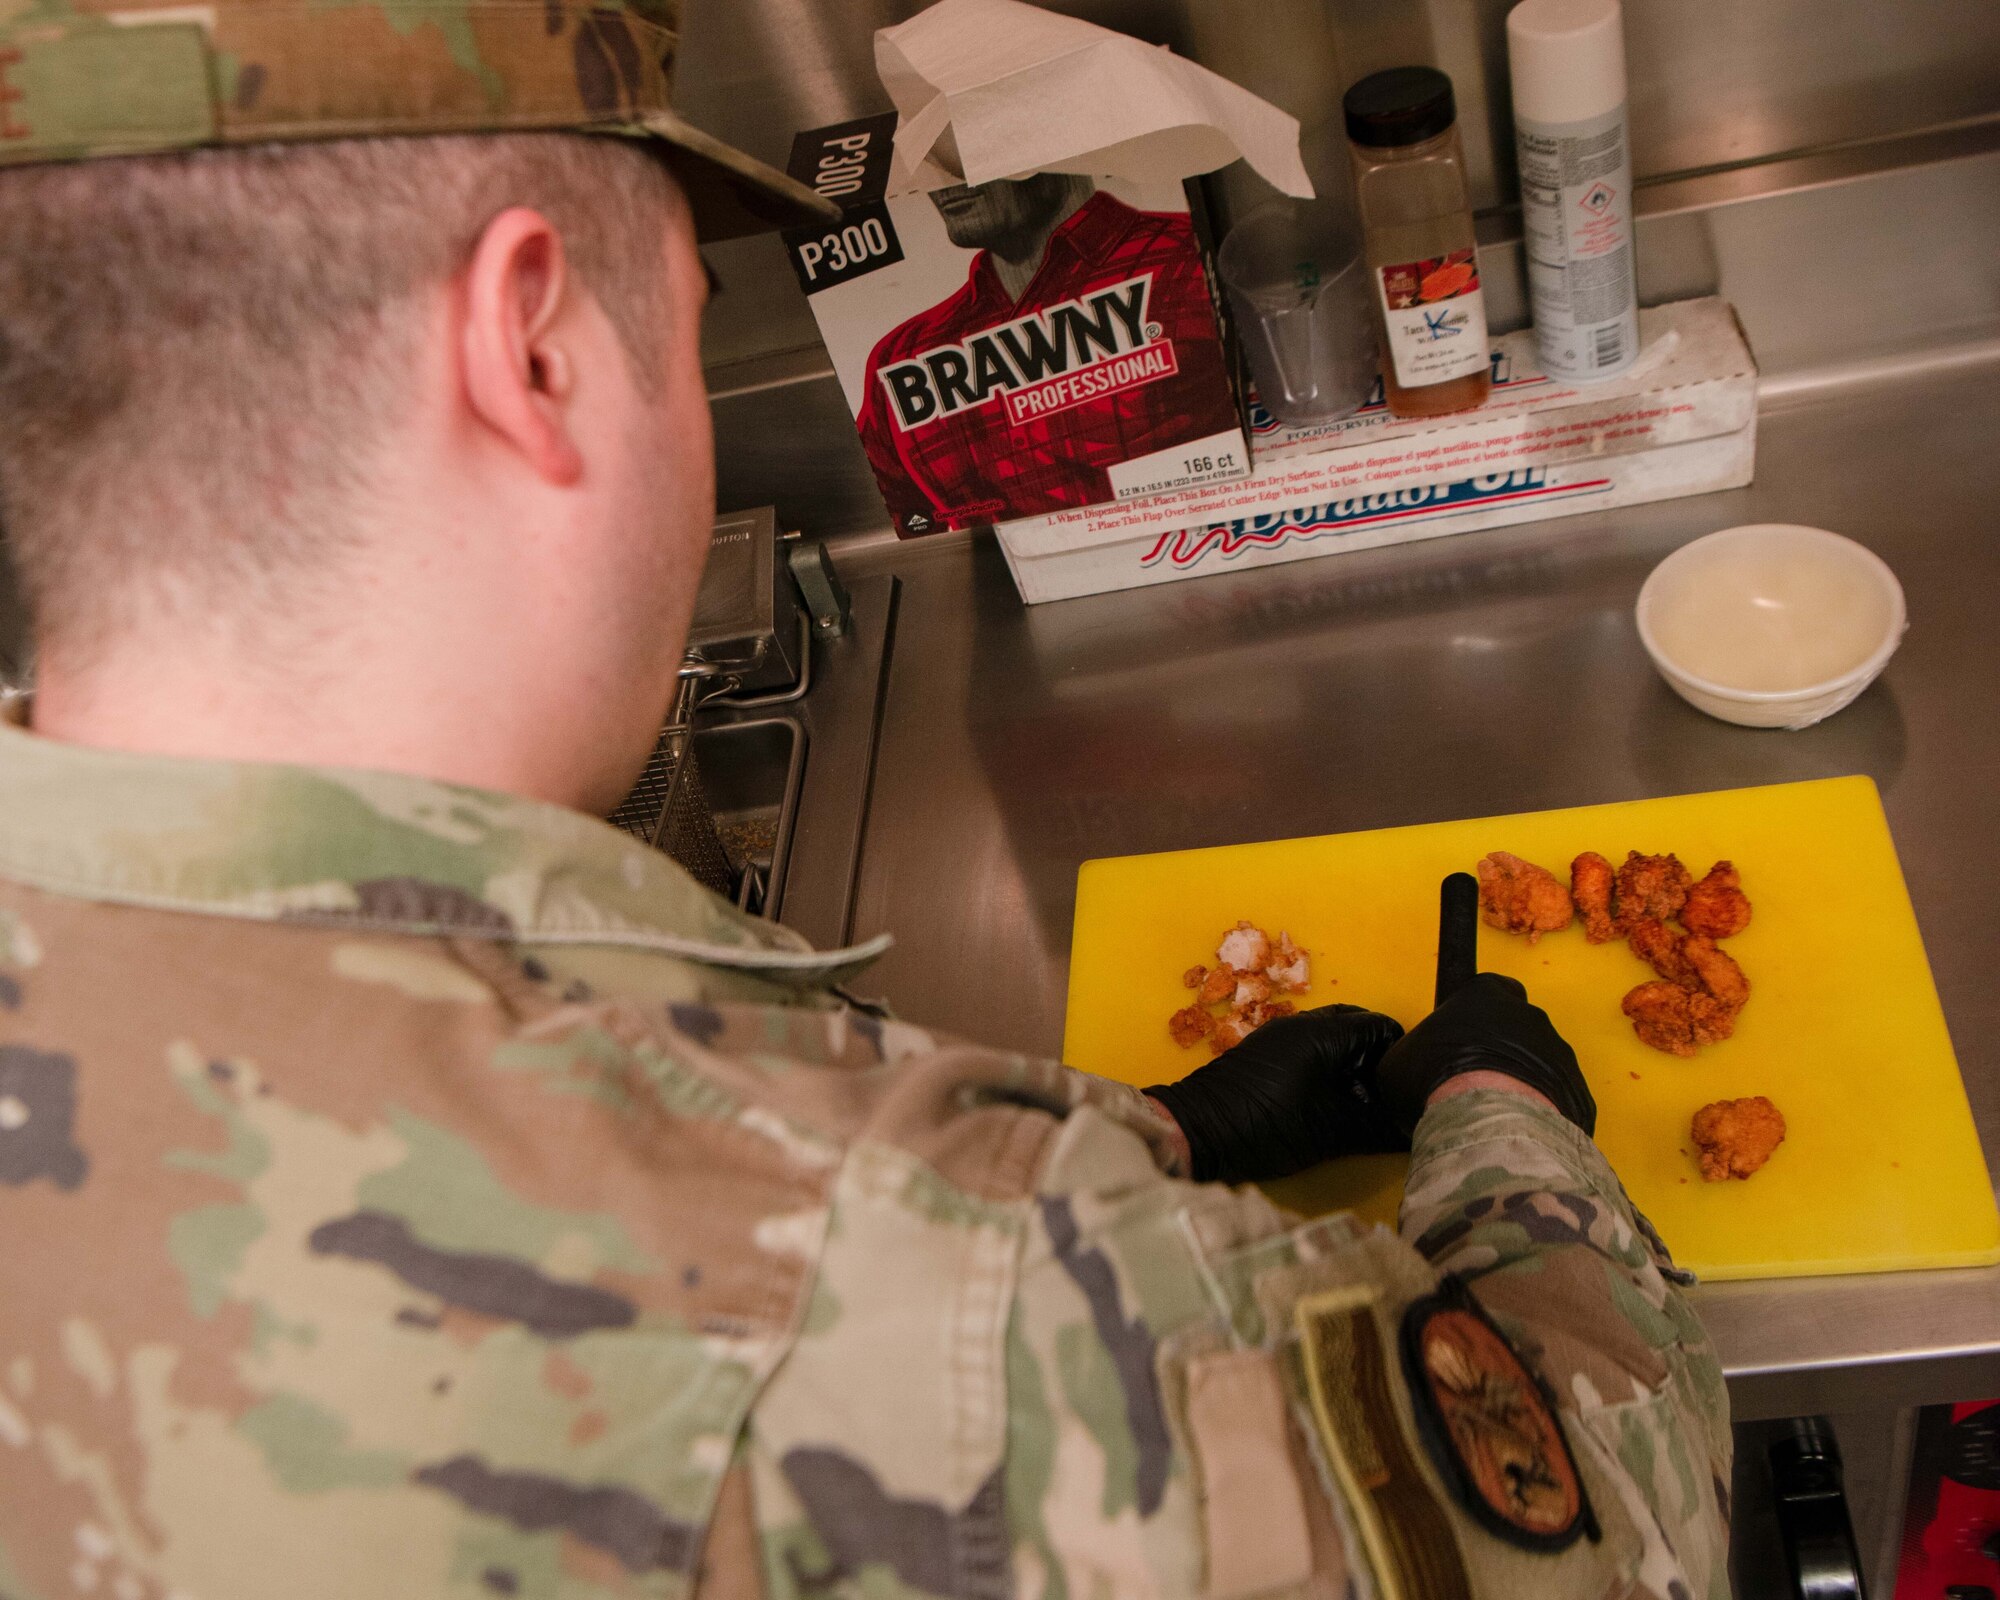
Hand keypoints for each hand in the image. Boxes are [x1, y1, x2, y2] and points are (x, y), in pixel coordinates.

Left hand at [1144, 1004, 1405, 1184]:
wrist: (1196, 1133)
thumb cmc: (1265, 1128)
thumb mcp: (1329, 1133)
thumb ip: (1375, 1129)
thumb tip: (1412, 1132)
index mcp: (1321, 1033)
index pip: (1379, 1025)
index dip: (1400, 1054)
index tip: (1407, 1086)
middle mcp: (1300, 1024)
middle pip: (1354, 1024)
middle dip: (1375, 1055)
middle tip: (1385, 1093)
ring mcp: (1277, 1035)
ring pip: (1329, 1036)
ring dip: (1349, 1061)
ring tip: (1360, 1101)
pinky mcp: (1262, 1052)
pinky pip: (1307, 1046)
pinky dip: (1326, 1065)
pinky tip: (1329, 1101)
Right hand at [1373, 973, 1594, 1136]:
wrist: (1489, 1122)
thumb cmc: (1435, 1078)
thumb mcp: (1399, 1062)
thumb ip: (1413, 1054)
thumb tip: (1413, 1070)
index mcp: (1486, 995)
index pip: (1491, 988)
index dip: (1479, 1011)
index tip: (1464, 1036)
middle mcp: (1530, 1016)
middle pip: (1519, 1026)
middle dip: (1502, 1049)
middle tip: (1476, 1081)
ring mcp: (1561, 1055)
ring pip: (1542, 1064)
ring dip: (1523, 1083)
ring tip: (1494, 1115)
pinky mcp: (1580, 1095)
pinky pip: (1558, 1101)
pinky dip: (1541, 1113)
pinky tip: (1516, 1132)